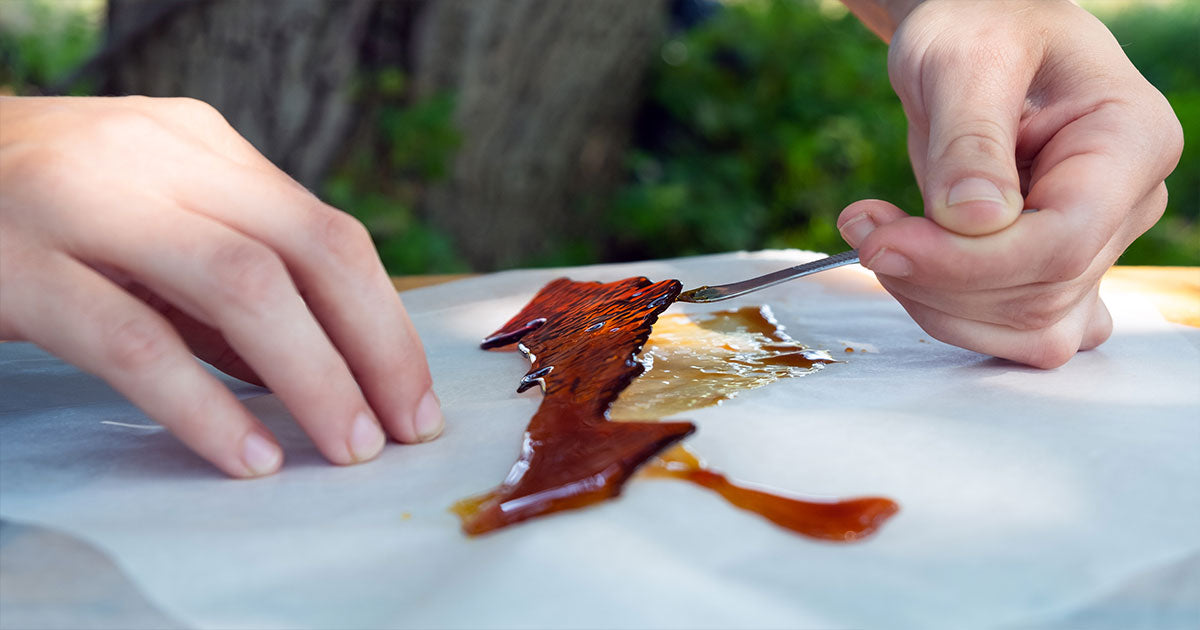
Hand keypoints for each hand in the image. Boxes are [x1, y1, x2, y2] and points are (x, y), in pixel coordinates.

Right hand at [0, 96, 443, 476]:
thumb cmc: (41, 219)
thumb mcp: (150, 229)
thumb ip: (230, 285)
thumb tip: (330, 370)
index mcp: (202, 146)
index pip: (329, 233)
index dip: (386, 321)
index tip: (415, 396)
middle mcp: (156, 155)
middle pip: (309, 251)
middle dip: (373, 349)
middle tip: (403, 432)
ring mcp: (84, 200)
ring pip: (242, 287)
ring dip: (313, 379)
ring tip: (348, 448)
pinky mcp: (16, 264)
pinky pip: (136, 340)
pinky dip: (205, 405)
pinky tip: (246, 455)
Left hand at [836, 0, 1182, 367]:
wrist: (975, 32)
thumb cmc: (977, 26)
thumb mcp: (962, 60)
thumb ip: (969, 138)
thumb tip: (975, 223)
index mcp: (1129, 142)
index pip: (1060, 243)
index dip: (964, 262)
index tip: (881, 240)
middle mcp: (1126, 204)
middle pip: (1038, 294)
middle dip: (935, 277)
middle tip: (864, 226)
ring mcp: (1097, 244)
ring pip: (1026, 328)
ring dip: (934, 300)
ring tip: (876, 234)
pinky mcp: (1055, 270)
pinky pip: (1015, 331)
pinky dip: (950, 312)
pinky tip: (909, 262)